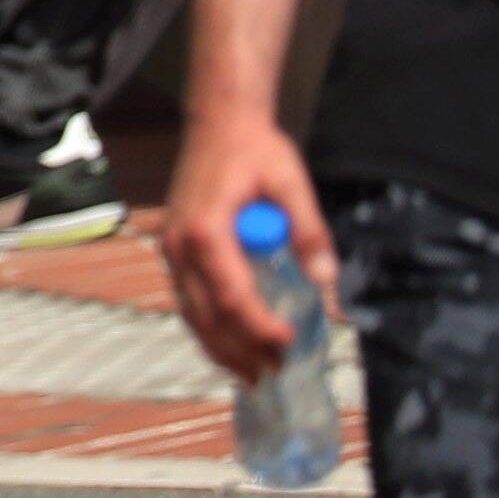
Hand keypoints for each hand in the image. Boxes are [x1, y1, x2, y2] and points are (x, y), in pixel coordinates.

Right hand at [155, 101, 333, 385]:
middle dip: (240, 349)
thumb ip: (308, 231)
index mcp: (206, 230)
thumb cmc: (255, 151)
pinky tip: (226, 346)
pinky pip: (186, 300)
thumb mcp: (290, 182)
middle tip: (273, 373)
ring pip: (190, 313)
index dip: (259, 327)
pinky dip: (205, 329)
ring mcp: (171, 250)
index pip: (232, 295)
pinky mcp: (174, 250)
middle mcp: (179, 246)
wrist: (218, 123)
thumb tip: (326, 280)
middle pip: (206, 314)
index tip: (288, 345)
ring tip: (251, 375)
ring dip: (219, 347)